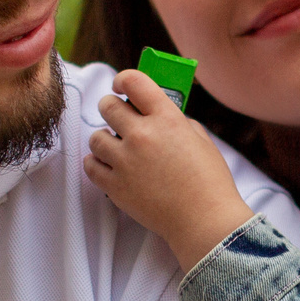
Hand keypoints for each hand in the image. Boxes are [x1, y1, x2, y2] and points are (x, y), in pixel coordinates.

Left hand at [84, 69, 256, 270]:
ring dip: (104, 139)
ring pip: (95, 137)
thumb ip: (178, 122)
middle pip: (108, 106)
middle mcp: (143, 135)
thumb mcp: (201, 140)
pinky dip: (96, 163)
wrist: (204, 221)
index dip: (123, 80)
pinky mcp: (115, 185)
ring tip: (115, 148)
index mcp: (167, 118)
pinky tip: (107, 165)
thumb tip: (158, 117)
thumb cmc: (209, 182)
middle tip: (118, 118)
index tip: (121, 87)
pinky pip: (90, 165)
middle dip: (111, 108)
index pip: (134, 81)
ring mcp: (125, 161)